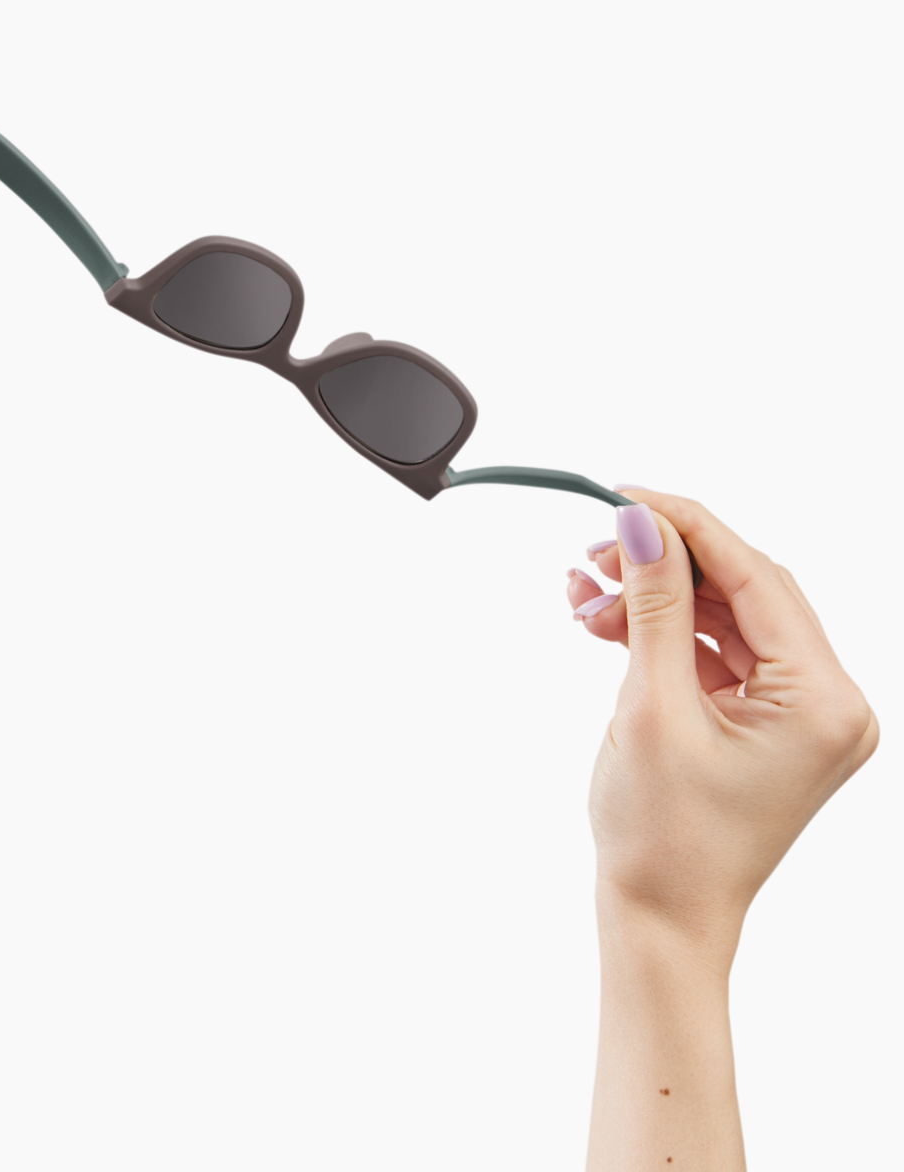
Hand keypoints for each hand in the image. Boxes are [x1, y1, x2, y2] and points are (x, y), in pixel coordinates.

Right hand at [566, 491, 877, 952]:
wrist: (662, 922)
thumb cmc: (663, 838)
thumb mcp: (652, 706)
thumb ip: (654, 605)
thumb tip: (642, 522)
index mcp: (823, 702)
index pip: (756, 577)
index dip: (686, 526)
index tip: (624, 496)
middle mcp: (831, 703)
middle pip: (747, 589)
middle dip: (665, 563)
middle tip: (596, 550)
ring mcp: (804, 714)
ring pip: (728, 614)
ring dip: (657, 597)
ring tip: (586, 596)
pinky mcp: (772, 722)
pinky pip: (722, 649)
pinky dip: (666, 632)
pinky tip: (609, 626)